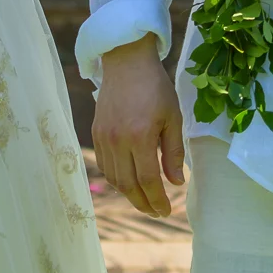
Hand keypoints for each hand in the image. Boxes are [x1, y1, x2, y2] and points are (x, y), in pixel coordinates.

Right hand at [92, 40, 185, 217]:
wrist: (126, 61)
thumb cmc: (155, 87)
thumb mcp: (172, 117)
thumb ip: (173, 152)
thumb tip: (175, 182)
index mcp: (140, 136)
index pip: (147, 180)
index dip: (157, 200)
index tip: (166, 211)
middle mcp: (118, 140)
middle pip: (128, 185)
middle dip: (143, 204)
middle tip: (156, 212)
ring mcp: (104, 137)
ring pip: (114, 178)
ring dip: (129, 194)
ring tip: (144, 200)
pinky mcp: (96, 133)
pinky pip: (105, 165)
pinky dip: (116, 178)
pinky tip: (128, 181)